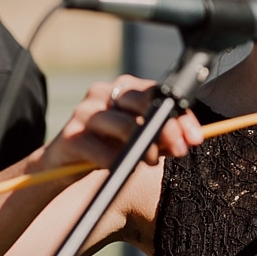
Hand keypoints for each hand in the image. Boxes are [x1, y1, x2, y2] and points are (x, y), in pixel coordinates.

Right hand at [45, 77, 202, 175]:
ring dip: (144, 146)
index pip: (158, 93)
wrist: (60, 165)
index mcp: (123, 87)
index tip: (195, 137)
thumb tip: (188, 139)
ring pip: (123, 125)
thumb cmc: (105, 147)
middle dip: (166, 128)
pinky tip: (124, 168)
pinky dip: (117, 160)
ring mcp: (84, 112)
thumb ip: (160, 136)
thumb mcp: (135, 139)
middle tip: (181, 149)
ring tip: (153, 162)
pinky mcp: (70, 136)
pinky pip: (100, 149)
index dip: (180, 115)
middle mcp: (102, 92)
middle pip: (142, 104)